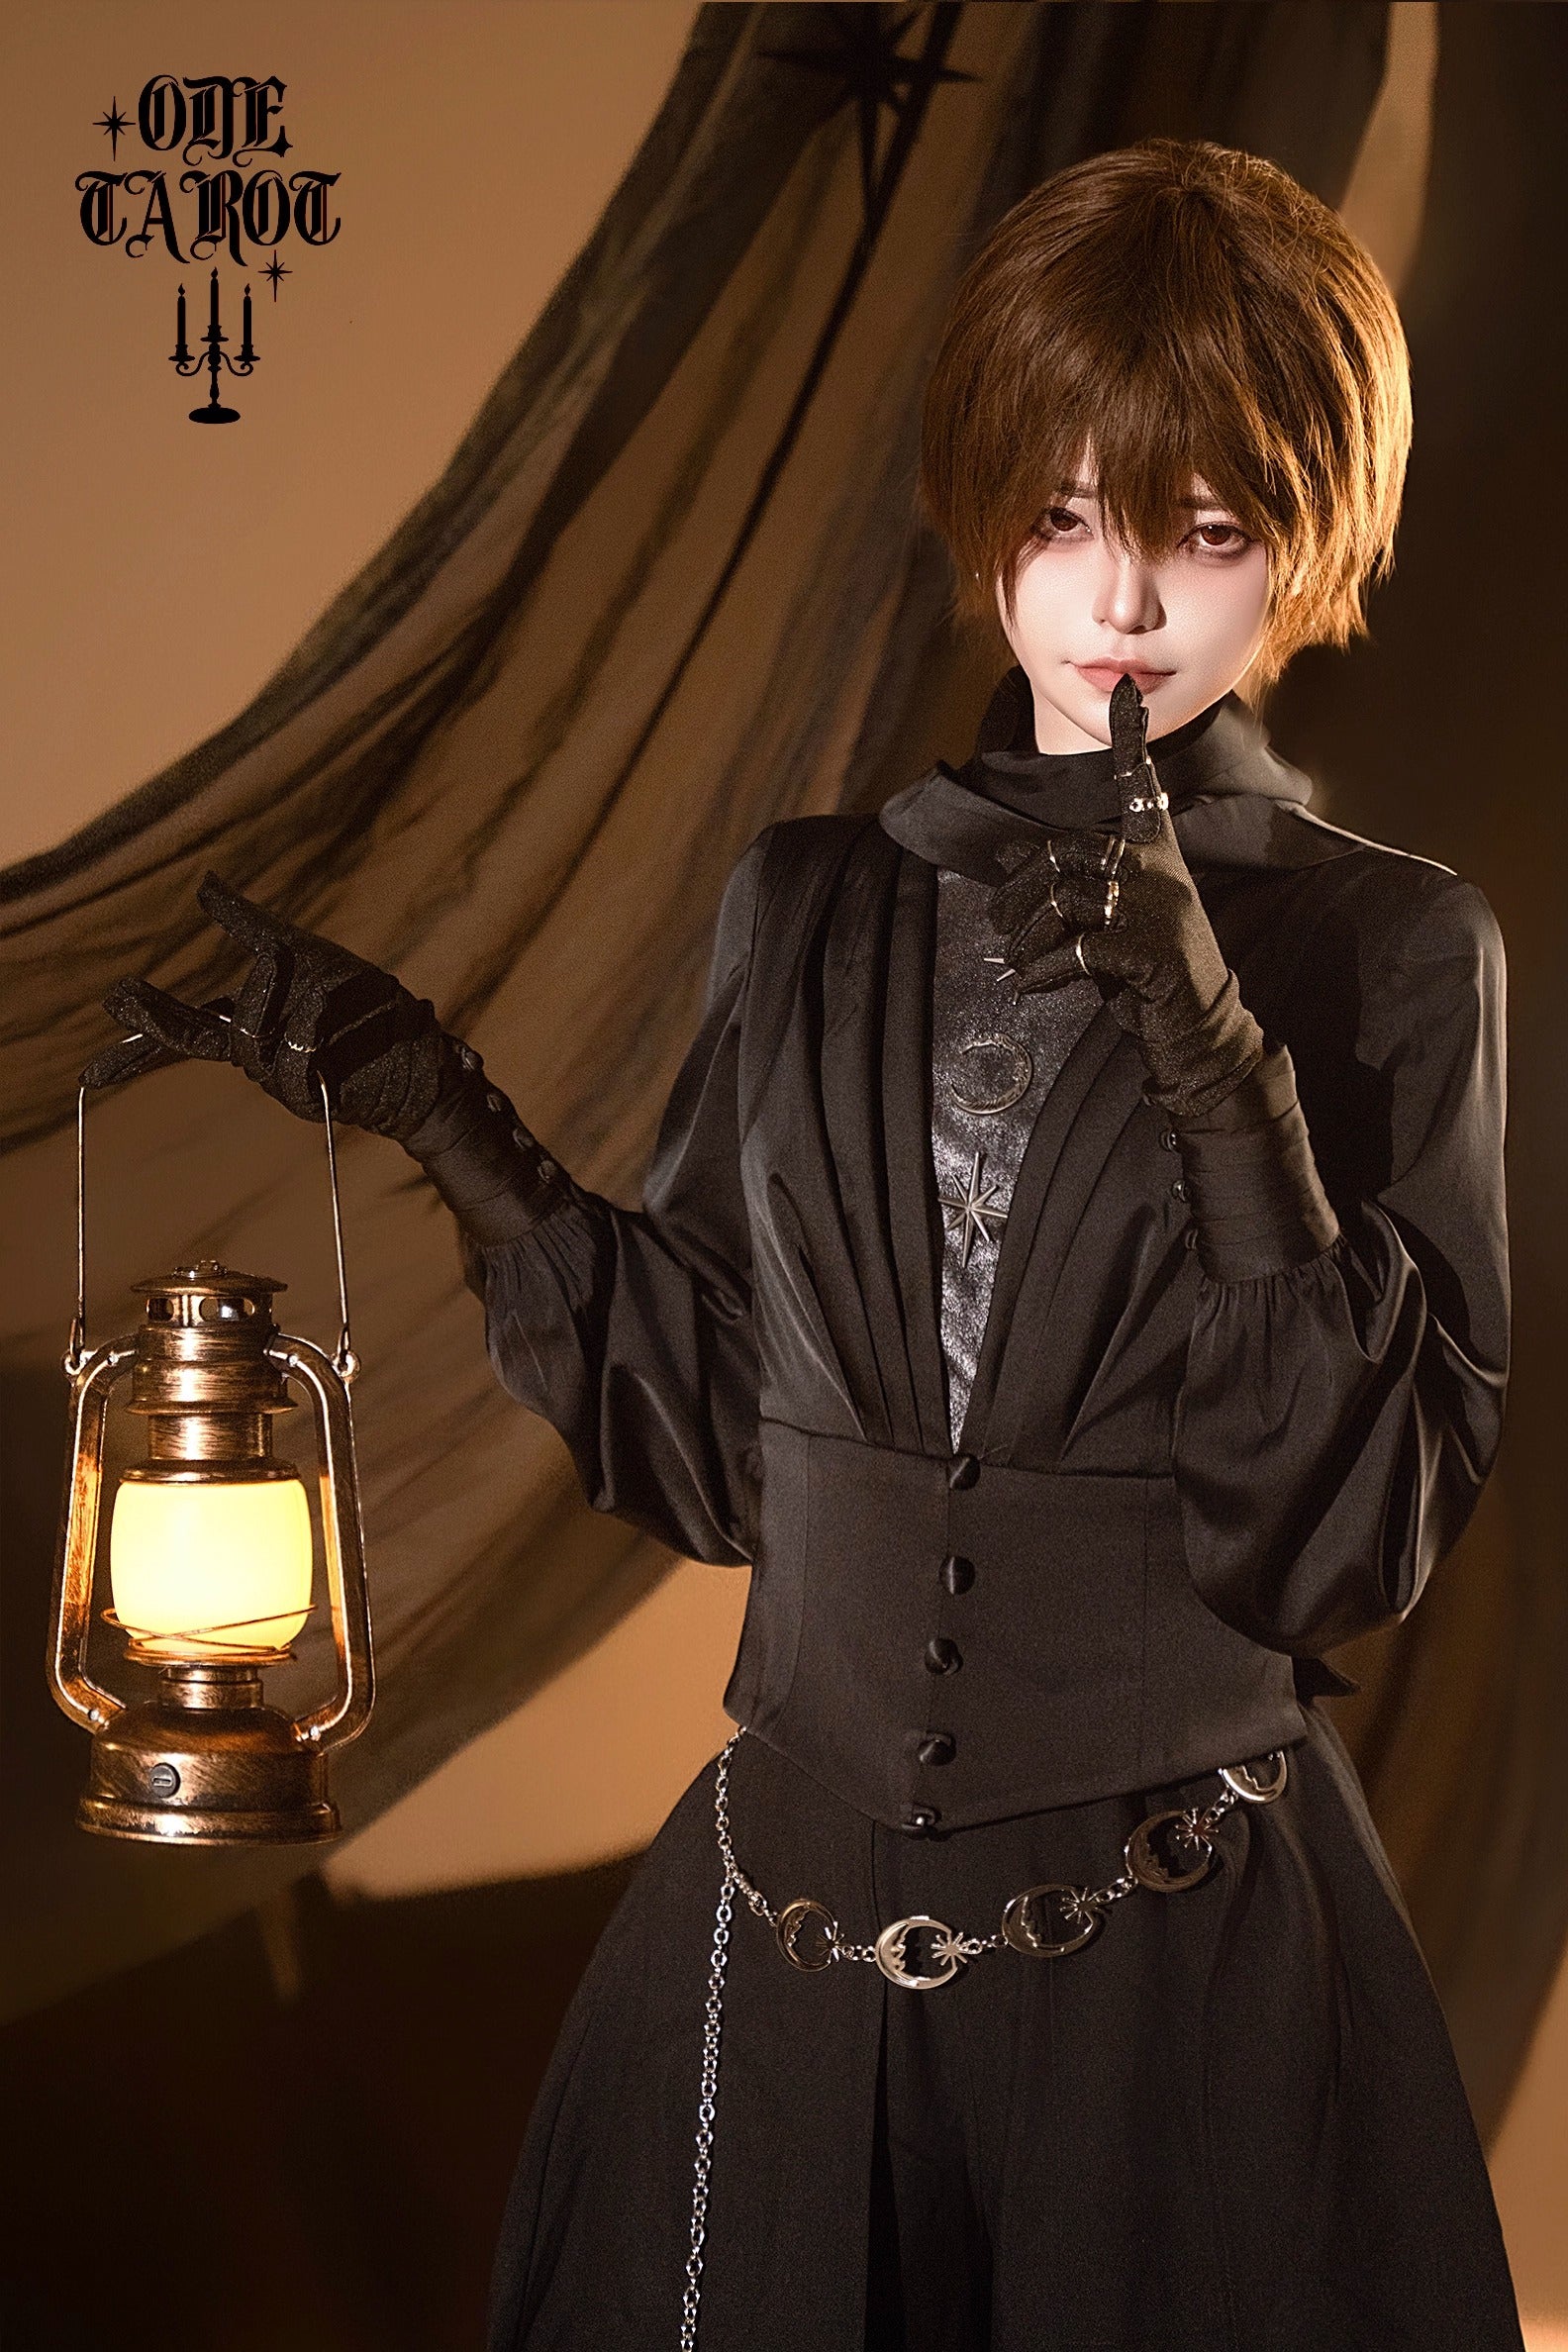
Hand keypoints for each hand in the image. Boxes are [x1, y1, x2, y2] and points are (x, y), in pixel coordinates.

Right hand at [87, 872, 447, 1139]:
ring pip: (252, 1039)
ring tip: (290, 962)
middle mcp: (259, 1057)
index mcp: (249, 1026)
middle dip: (157, 1021)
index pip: (182, 1037)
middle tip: (119, 995)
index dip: (137, 1050)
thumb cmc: (363, 1008)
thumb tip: (203, 884)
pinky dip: (309, 1026)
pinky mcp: (319, 1094)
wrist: (422, 1057)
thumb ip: (248, 925)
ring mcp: (285, 1080)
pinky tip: (325, 1002)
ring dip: (268, 995)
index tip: (90, 1075)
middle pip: (201, 1036)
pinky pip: (298, 1058)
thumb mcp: (304, 954)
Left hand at [986, 679, 1263, 1120]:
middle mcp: (1159, 869)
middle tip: (1000, 923)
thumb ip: (1072, 883)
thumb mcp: (1111, 916)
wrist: (1196, 1025)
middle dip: (1020, 888)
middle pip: (1068, 850)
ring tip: (1016, 962)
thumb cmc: (1145, 968)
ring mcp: (1158, 907)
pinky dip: (1044, 970)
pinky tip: (1031, 984)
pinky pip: (1079, 948)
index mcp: (1154, 852)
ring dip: (1027, 936)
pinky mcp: (1153, 948)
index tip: (1124, 694)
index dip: (1129, 741)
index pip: (1137, 787)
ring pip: (1066, 898)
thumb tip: (1008, 858)